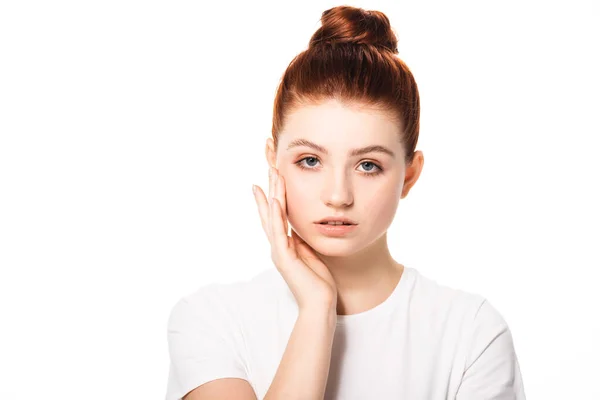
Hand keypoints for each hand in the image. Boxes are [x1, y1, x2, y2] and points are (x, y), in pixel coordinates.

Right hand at [253, 167, 337, 312]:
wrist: (320, 305)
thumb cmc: (319, 283)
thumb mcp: (311, 255)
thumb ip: (303, 241)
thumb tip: (301, 228)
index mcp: (286, 244)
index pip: (277, 214)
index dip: (274, 194)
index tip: (273, 176)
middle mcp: (278, 246)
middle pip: (271, 210)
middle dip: (271, 187)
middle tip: (269, 166)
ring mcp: (279, 251)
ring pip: (272, 217)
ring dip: (272, 194)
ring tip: (271, 174)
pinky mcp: (284, 258)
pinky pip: (278, 233)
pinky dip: (275, 216)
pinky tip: (275, 200)